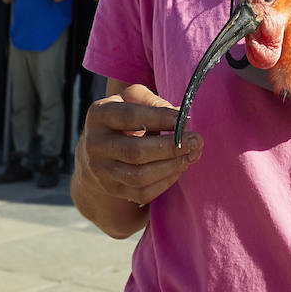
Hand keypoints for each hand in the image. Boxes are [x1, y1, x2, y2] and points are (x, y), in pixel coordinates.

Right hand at [76, 84, 202, 205]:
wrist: (98, 150)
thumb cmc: (124, 119)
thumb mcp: (132, 99)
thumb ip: (152, 101)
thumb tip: (179, 116)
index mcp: (99, 115)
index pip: (129, 117)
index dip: (159, 118)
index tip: (186, 118)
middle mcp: (94, 145)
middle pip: (134, 151)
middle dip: (171, 147)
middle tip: (196, 141)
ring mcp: (101, 170)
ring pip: (139, 176)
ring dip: (172, 166)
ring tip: (192, 154)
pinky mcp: (112, 189)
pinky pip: (143, 192)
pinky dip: (166, 181)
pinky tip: (179, 168)